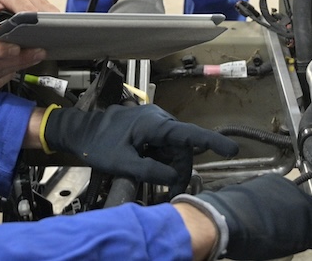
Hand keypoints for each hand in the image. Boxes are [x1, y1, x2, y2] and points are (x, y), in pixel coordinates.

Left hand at [41, 103, 238, 195]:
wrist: (79, 131)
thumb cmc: (97, 144)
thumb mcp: (123, 163)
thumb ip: (150, 171)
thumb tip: (174, 178)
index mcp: (154, 125)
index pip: (189, 135)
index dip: (212, 142)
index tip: (232, 149)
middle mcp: (158, 119)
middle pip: (183, 147)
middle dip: (181, 169)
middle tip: (172, 192)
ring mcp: (154, 122)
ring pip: (174, 147)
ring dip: (171, 166)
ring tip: (157, 181)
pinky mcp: (149, 127)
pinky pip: (164, 144)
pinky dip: (162, 159)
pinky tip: (149, 167)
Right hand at [182, 174, 311, 259]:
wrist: (227, 219)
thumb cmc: (227, 214)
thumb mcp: (246, 204)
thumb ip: (261, 207)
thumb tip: (264, 218)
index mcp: (277, 185)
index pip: (301, 200)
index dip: (311, 213)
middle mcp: (293, 192)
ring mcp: (304, 209)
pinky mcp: (311, 229)